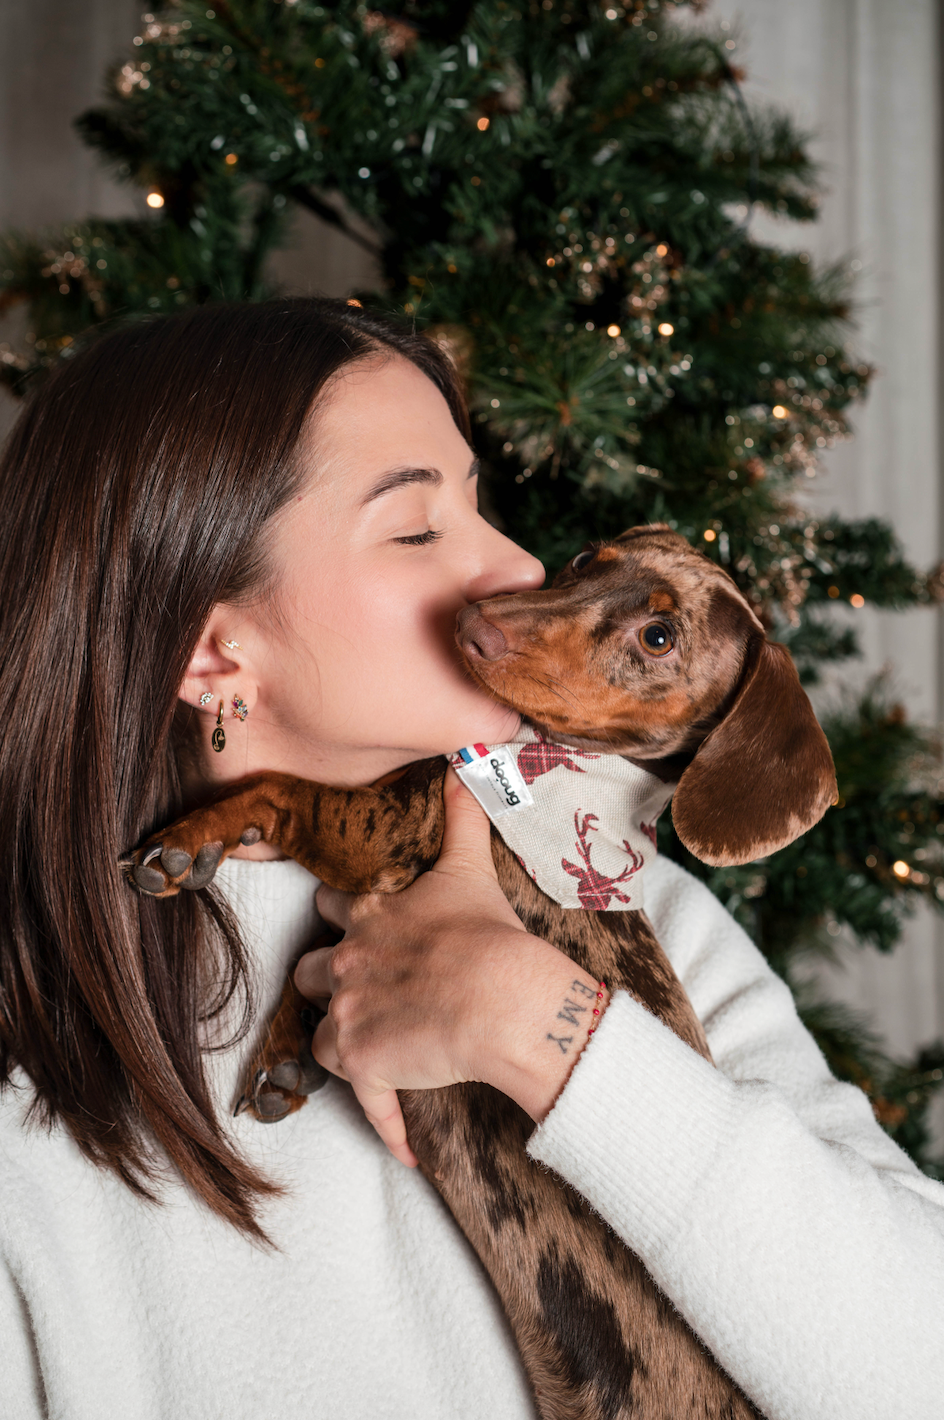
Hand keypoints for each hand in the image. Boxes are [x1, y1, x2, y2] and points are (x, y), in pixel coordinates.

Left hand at [295, 769, 602, 1164]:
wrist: (498, 994)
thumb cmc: (486, 930)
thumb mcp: (469, 863)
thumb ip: (462, 813)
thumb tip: (467, 759)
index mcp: (371, 915)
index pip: (335, 905)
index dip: (342, 912)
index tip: (348, 917)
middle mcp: (348, 962)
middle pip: (313, 969)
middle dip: (327, 977)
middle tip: (355, 988)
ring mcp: (350, 1015)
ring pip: (321, 1033)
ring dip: (342, 1042)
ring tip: (372, 1054)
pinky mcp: (363, 1063)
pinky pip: (366, 1099)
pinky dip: (386, 1118)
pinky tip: (407, 1143)